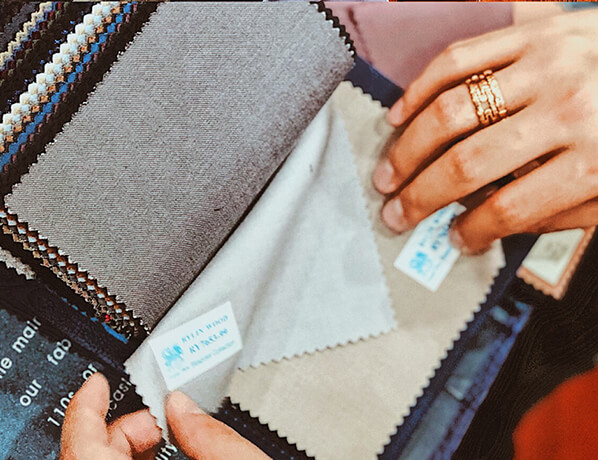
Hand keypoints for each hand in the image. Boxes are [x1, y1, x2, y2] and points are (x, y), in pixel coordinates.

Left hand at [61, 373, 269, 459]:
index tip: (97, 383)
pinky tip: (162, 453)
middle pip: (93, 451)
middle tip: (163, 411)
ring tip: (168, 430)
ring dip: (132, 442)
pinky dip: (135, 459)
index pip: (83, 442)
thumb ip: (210, 434)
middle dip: (130, 421)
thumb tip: (185, 403)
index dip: (87, 406)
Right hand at [373, 10, 597, 253]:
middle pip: (466, 164)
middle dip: (420, 197)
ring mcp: (545, 64)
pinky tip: (399, 115)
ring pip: (450, 112)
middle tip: (393, 213)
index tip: (454, 239)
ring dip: (407, 150)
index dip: (471, 232)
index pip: (508, 208)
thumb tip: (484, 220)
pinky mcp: (532, 32)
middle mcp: (566, 110)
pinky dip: (418, 90)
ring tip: (386, 174)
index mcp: (595, 162)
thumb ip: (555, 213)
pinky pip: (457, 59)